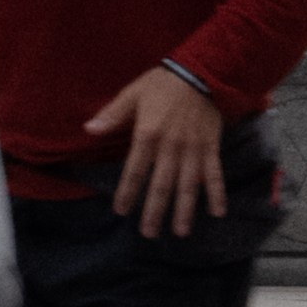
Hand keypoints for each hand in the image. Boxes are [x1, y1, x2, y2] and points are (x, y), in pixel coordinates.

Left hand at [85, 65, 226, 237]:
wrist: (201, 72)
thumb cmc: (163, 84)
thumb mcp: (133, 94)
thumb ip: (112, 115)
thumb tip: (88, 130)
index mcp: (148, 135)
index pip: (134, 171)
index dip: (127, 193)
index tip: (121, 211)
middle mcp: (170, 148)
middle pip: (161, 186)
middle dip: (154, 212)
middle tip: (148, 234)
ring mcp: (193, 151)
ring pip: (188, 186)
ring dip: (184, 211)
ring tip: (179, 232)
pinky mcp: (210, 148)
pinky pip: (214, 175)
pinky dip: (217, 194)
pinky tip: (218, 213)